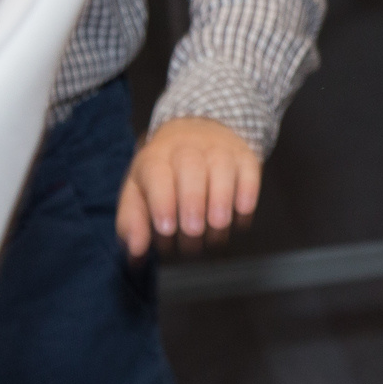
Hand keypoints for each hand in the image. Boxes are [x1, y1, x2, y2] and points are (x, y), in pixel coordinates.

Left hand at [118, 116, 261, 258]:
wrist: (196, 131)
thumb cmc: (162, 175)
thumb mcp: (137, 192)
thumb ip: (132, 222)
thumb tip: (136, 252)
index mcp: (155, 158)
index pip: (156, 173)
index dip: (162, 201)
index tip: (166, 228)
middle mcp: (187, 148)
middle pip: (190, 167)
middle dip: (193, 201)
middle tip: (193, 231)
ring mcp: (219, 149)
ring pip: (222, 167)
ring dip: (221, 198)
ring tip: (218, 225)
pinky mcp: (244, 156)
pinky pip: (249, 169)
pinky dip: (248, 191)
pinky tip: (241, 212)